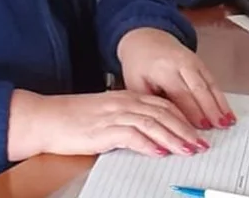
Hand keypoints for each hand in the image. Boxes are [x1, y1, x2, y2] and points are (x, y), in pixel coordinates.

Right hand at [5, 89, 209, 160]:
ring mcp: (115, 114)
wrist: (46, 117)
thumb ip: (127, 119)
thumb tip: (148, 133)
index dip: (183, 118)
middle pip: (164, 113)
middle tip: (202, 143)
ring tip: (190, 150)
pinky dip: (150, 144)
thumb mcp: (105, 113)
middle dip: (186, 129)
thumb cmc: (72, 118)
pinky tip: (162, 152)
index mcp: (125, 96)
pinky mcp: (104, 129)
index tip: (197, 131)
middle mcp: (124, 102)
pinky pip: (133, 135)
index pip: (163, 104)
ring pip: (154, 123)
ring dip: (175, 137)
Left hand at [117, 27, 234, 130]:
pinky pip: (213, 81)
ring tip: (228, 122)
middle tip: (219, 127)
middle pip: (199, 89)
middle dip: (210, 109)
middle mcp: (181, 63)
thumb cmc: (139, 66)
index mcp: (163, 69)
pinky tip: (227, 112)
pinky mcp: (201, 63)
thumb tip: (164, 126)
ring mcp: (193, 61)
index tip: (199, 129)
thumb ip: (150, 104)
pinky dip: (221, 97)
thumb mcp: (135, 84)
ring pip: (209, 84)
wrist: (146, 40)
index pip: (180, 94)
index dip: (191, 112)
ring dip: (220, 104)